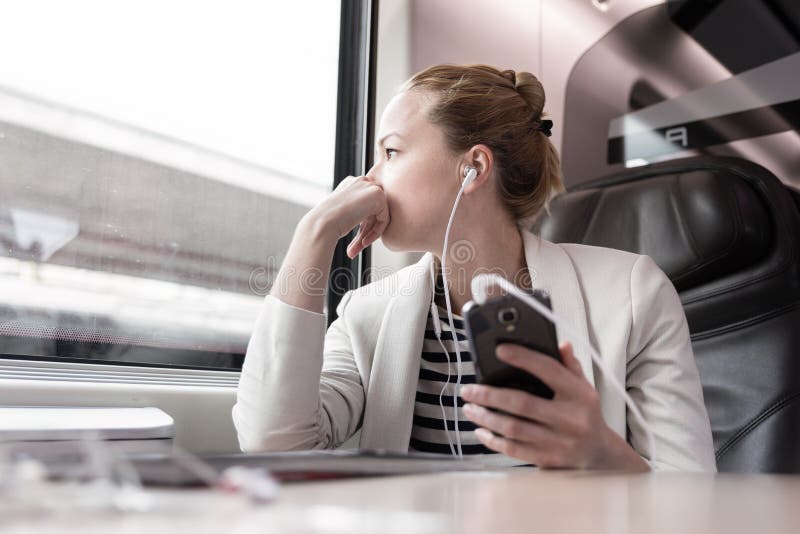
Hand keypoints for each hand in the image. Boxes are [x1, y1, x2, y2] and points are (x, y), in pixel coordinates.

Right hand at [306, 175, 389, 258]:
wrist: (322, 223)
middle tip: (356, 248)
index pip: (365, 205)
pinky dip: (376, 232)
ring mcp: (370, 187)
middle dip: (367, 230)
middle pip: (373, 210)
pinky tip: (364, 241)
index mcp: (350, 183)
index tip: (357, 240)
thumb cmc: (326, 223)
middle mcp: (361, 181)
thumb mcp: (341, 214)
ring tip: (358, 248)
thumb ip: (356, 212)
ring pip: (379, 215)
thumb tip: (370, 220)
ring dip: (370, 234)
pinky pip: (384, 218)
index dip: (363, 225)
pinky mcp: (378, 196)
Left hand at [461, 342, 648, 470]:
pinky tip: (481, 430)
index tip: (500, 350)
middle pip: (522, 403)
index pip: (549, 370)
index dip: (523, 358)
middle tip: (468, 390)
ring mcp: (558, 442)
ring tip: (469, 408)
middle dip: (489, 395)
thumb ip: (570, 366)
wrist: (599, 455)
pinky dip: (493, 440)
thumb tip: (560, 344)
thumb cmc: (584, 414)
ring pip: (513, 428)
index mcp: (579, 395)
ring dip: (486, 417)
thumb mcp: (584, 388)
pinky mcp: (547, 460)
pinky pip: (514, 449)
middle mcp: (570, 419)